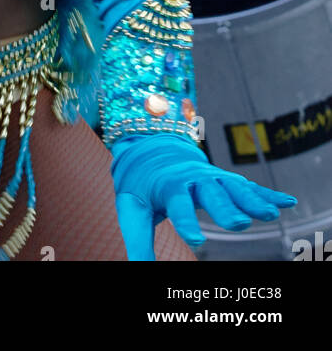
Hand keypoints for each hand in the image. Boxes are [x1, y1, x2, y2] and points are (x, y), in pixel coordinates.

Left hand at [110, 133, 297, 260]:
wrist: (150, 148)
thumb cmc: (140, 185)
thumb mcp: (131, 210)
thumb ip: (137, 241)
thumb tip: (139, 271)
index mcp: (168, 184)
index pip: (178, 203)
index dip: (186, 221)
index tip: (195, 239)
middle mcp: (194, 178)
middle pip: (211, 192)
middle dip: (225, 207)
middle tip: (238, 224)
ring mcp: (212, 176)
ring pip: (234, 187)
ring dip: (251, 200)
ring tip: (269, 216)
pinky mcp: (224, 180)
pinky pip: (248, 187)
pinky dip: (267, 194)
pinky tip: (287, 202)